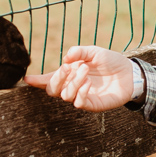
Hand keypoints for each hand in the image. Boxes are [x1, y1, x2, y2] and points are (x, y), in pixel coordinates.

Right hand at [23, 45, 139, 112]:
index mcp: (70, 74)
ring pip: (65, 95)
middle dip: (56, 78)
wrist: (129, 72)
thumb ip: (78, 52)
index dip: (37, 80)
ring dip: (73, 81)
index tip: (26, 79)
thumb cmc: (110, 61)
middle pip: (52, 90)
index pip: (49, 80)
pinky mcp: (92, 105)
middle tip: (67, 67)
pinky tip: (88, 82)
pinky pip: (78, 103)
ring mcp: (82, 97)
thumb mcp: (93, 51)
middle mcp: (73, 86)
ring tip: (85, 70)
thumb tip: (65, 57)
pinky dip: (80, 92)